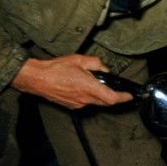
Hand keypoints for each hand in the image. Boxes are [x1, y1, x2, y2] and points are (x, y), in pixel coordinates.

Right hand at [11, 55, 134, 109]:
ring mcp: (77, 104)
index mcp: (89, 88)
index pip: (112, 98)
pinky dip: (89, 97)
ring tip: (97, 85)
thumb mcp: (80, 60)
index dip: (124, 98)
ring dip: (100, 96)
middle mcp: (84, 99)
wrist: (36, 78)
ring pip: (95, 103)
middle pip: (106, 102)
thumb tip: (105, 69)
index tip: (130, 96)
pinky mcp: (70, 105)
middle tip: (119, 91)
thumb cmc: (55, 69)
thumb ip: (97, 64)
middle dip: (114, 97)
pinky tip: (84, 88)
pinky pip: (85, 103)